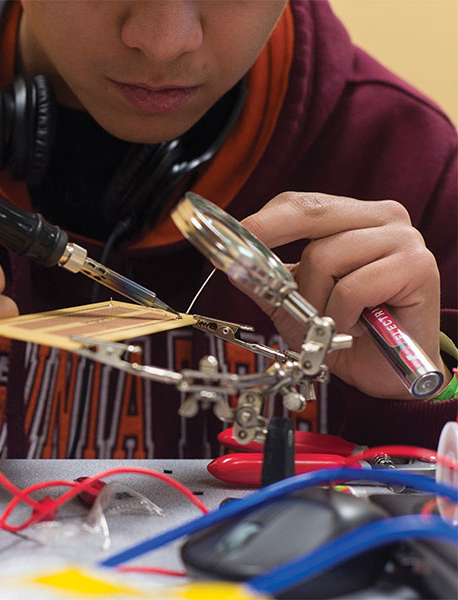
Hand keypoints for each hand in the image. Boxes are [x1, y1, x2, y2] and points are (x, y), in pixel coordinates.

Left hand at [240, 192, 446, 399]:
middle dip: (270, 236)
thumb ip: (267, 280)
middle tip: (246, 263)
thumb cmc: (346, 331)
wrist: (384, 373)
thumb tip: (233, 263)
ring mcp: (403, 239)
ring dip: (315, 300)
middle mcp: (383, 218)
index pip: (301, 204)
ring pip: (325, 256)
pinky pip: (351, 287)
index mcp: (355, 217)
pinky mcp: (417, 267)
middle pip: (311, 214)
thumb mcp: (294, 303)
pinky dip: (341, 314)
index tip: (233, 236)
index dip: (264, 220)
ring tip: (332, 320)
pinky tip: (355, 326)